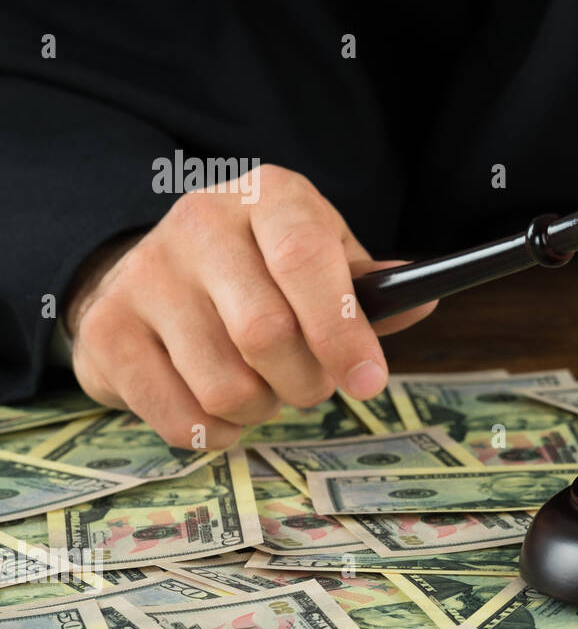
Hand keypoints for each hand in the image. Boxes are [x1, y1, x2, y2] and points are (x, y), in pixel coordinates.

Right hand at [66, 165, 434, 448]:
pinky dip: (217, 431)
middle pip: (267, 334)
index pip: (304, 260)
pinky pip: (181, 418)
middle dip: (307, 381)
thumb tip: (419, 301)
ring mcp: (144, 276)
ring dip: (263, 408)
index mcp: (267, 197)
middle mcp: (199, 224)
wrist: (157, 266)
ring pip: (226, 387)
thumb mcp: (324, 256)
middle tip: (312, 383)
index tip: (368, 381)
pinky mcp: (107, 332)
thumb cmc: (264, 266)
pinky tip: (220, 406)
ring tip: (263, 386)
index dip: (342, 330)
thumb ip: (369, 288)